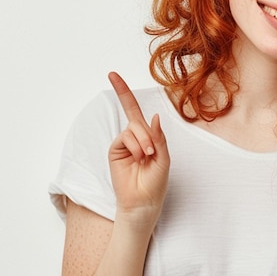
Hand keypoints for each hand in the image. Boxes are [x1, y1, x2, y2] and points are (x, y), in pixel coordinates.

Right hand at [108, 72, 169, 226]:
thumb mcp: (164, 157)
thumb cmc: (156, 182)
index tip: (112, 74)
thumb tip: (153, 117)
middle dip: (146, 133)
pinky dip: (135, 146)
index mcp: (147, 136)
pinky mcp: (115, 150)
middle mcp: (134, 136)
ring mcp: (123, 143)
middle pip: (135, 116)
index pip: (135, 110)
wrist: (143, 201)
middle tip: (151, 153)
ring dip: (143, 142)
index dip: (123, 91)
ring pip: (133, 128)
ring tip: (146, 158)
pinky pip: (125, 138)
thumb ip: (159, 137)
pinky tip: (139, 158)